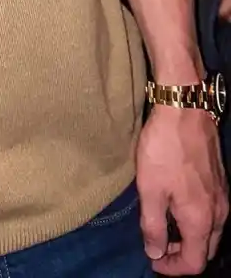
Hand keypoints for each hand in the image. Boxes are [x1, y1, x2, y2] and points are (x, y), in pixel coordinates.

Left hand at [137, 105, 227, 273]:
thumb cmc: (164, 149)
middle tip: (157, 247)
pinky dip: (195, 221)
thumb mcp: (149, 189)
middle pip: (205, 250)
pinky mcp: (220, 181)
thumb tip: (156, 252)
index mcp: (201, 220)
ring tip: (163, 227)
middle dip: (182, 255)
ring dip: (189, 238)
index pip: (194, 263)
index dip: (172, 268)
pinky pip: (212, 214)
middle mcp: (219, 213)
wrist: (184, 110)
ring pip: (211, 232)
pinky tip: (176, 206)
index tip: (152, 260)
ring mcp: (222, 196)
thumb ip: (153, 225)